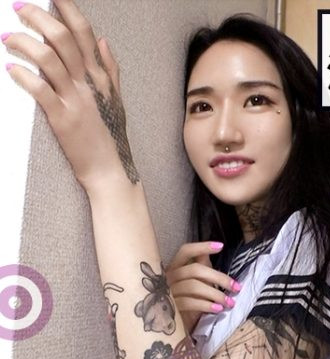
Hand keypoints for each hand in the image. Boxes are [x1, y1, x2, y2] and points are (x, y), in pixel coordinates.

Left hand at [2, 0, 139, 190]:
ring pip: (48, 59)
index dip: (67, 8)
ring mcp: (76, 101)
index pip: (84, 33)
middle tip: (20, 8)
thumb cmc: (111, 136)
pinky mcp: (62, 119)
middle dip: (38, 17)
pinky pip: (40, 90)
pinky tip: (12, 69)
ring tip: (8, 38)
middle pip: (63, 38)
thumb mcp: (116, 99)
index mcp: (101, 77)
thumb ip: (110, 69)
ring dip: (24, 43)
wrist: (110, 168)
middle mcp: (89, 84)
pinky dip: (23, 76)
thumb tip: (103, 41)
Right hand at [165, 242, 242, 334]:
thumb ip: (203, 265)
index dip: (202, 247)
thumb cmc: (189, 298)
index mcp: (174, 266)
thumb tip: (217, 246)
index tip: (221, 246)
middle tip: (236, 287)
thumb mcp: (197, 280)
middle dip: (219, 278)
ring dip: (216, 294)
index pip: (185, 251)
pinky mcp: (171, 308)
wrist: (176, 323)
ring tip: (229, 302)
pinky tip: (218, 309)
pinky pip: (190, 303)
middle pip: (195, 270)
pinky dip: (207, 305)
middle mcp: (168, 277)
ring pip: (194, 286)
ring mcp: (168, 292)